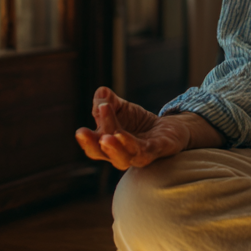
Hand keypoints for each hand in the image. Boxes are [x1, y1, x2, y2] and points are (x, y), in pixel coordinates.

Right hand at [75, 86, 224, 169]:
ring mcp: (139, 155)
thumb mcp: (121, 108)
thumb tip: (101, 92)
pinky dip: (132, 145)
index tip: (80, 131)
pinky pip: (143, 151)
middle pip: (104, 154)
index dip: (86, 141)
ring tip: (106, 137)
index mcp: (109, 146)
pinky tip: (122, 136)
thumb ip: (107, 100)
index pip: (94, 147)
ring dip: (113, 148)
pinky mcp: (157, 150)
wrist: (170, 127)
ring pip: (123, 157)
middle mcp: (122, 155)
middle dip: (94, 144)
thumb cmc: (140, 122)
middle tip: (84, 132)